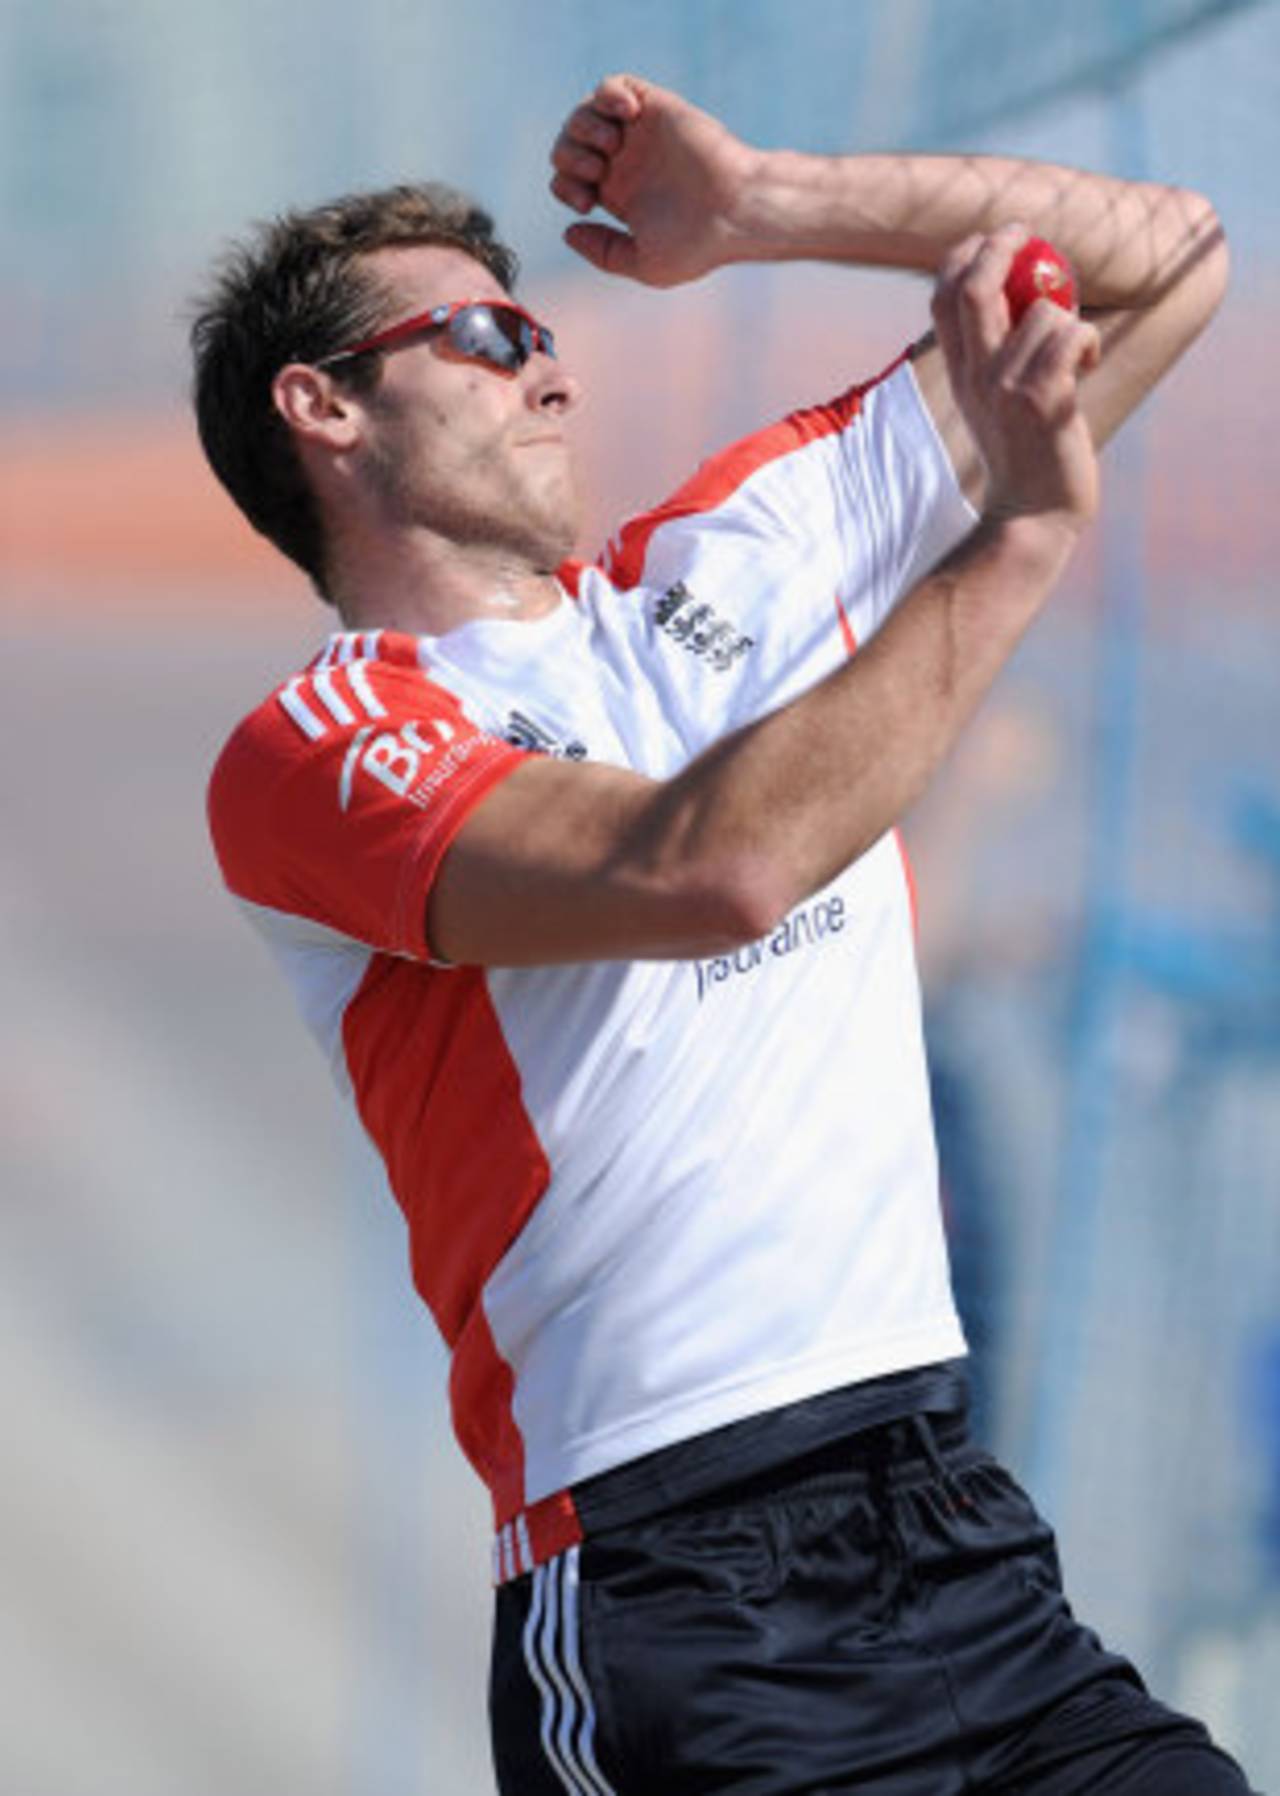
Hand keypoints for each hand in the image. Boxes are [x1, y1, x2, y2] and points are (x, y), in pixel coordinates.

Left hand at [549, 74, 758, 286]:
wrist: (736, 211)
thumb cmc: (699, 244)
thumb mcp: (645, 264)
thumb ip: (603, 253)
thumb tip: (568, 232)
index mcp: (619, 196)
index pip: (568, 178)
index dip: (565, 185)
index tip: (587, 202)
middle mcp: (626, 162)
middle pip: (568, 143)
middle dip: (569, 156)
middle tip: (596, 173)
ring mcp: (640, 134)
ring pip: (584, 112)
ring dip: (583, 127)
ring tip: (611, 147)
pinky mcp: (657, 108)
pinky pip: (614, 84)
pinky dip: (608, 94)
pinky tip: (626, 114)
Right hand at [932, 224, 1101, 532]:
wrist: (1032, 514)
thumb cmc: (1023, 455)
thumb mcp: (992, 402)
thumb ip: (993, 355)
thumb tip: (1017, 295)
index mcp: (960, 373)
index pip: (943, 296)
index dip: (963, 255)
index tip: (992, 238)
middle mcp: (975, 376)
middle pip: (974, 287)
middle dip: (1001, 246)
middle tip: (1027, 234)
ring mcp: (1006, 390)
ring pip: (1042, 312)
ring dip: (1069, 319)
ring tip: (1075, 351)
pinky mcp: (1044, 403)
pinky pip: (1070, 338)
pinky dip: (1087, 342)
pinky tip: (1087, 365)